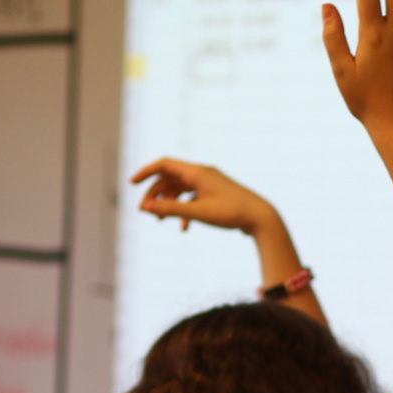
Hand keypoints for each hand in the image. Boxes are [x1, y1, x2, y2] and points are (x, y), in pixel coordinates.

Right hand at [130, 158, 275, 234]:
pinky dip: (184, 211)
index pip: (165, 164)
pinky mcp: (216, 196)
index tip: (131, 184)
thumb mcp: (198, 212)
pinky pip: (193, 199)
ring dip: (168, 203)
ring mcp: (210, 184)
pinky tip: (183, 229)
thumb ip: (172, 209)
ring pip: (180, 190)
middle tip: (145, 212)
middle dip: (155, 194)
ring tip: (159, 220)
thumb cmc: (232, 212)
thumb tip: (147, 207)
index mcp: (198, 172)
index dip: (146, 172)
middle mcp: (203, 174)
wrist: (261, 218)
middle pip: (170, 178)